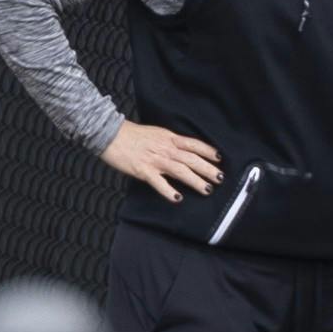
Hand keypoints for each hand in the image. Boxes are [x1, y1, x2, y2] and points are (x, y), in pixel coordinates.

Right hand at [100, 119, 223, 202]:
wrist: (111, 134)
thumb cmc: (133, 134)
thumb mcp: (157, 133)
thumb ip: (170, 141)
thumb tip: (183, 149)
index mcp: (170, 138)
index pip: (194, 144)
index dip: (208, 151)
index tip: (219, 158)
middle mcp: (166, 149)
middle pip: (192, 159)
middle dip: (208, 169)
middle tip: (221, 178)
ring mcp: (155, 160)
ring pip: (181, 170)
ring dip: (196, 180)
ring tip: (208, 189)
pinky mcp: (143, 170)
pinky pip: (158, 182)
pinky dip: (168, 190)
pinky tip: (177, 198)